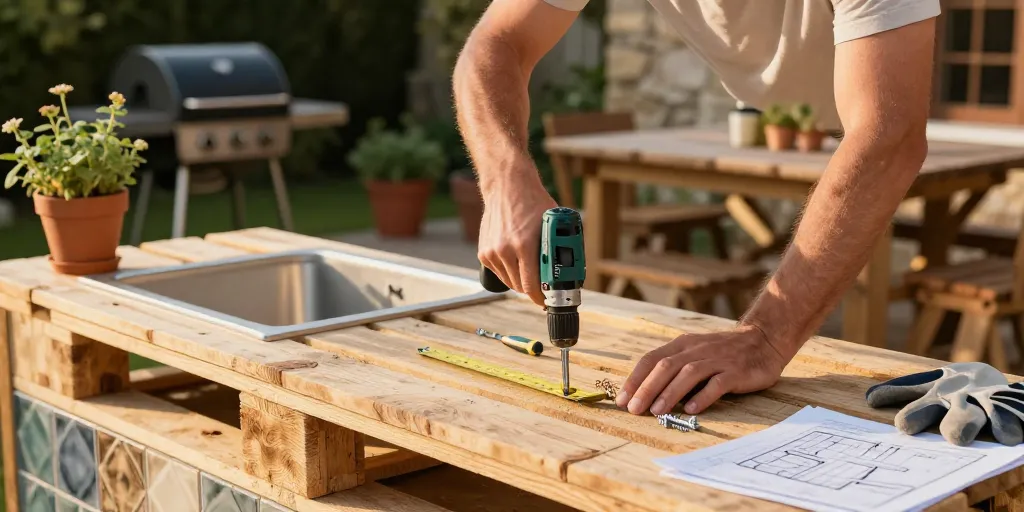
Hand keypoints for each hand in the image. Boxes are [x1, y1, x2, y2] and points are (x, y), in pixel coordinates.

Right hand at [477, 177, 557, 305]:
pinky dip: (508, 272)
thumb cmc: (533, 203)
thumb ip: (558, 245)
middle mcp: (505, 250)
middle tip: (542, 286)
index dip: (540, 297)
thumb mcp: (551, 223)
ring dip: (520, 281)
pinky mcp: (483, 253)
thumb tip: (570, 266)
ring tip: (529, 271)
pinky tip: (516, 261)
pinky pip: (499, 273)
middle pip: (520, 287)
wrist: (507, 187)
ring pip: (509, 282)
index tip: (547, 300)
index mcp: (524, 244)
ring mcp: (492, 252)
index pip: (531, 285)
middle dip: (532, 289)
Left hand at [616, 325, 788, 415]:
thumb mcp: (695, 352)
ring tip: (657, 411)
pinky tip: (692, 409)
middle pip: (666, 366)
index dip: (635, 379)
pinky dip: (703, 396)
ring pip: (688, 374)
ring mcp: (717, 359)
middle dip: (646, 388)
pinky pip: (717, 383)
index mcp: (683, 344)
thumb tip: (647, 393)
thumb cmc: (723, 352)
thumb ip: (675, 368)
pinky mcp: (736, 371)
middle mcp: (697, 349)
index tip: (623, 399)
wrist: (763, 340)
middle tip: (634, 409)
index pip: (652, 359)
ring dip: (670, 393)